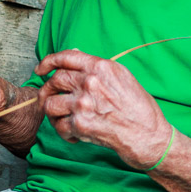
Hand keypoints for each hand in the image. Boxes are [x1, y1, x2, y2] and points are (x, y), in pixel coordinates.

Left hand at [34, 49, 171, 168]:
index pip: (65, 57)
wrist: (150, 136)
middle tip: (49, 100)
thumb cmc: (141, 109)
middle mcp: (90, 82)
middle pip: (54, 81)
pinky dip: (64, 133)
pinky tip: (75, 136)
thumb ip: (98, 68)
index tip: (40, 70)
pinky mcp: (80, 125)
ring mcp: (83, 103)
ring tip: (64, 121)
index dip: (47, 62)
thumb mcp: (123, 78)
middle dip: (46, 91)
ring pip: (50, 104)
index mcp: (101, 67)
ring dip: (53, 115)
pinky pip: (59, 127)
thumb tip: (75, 55)